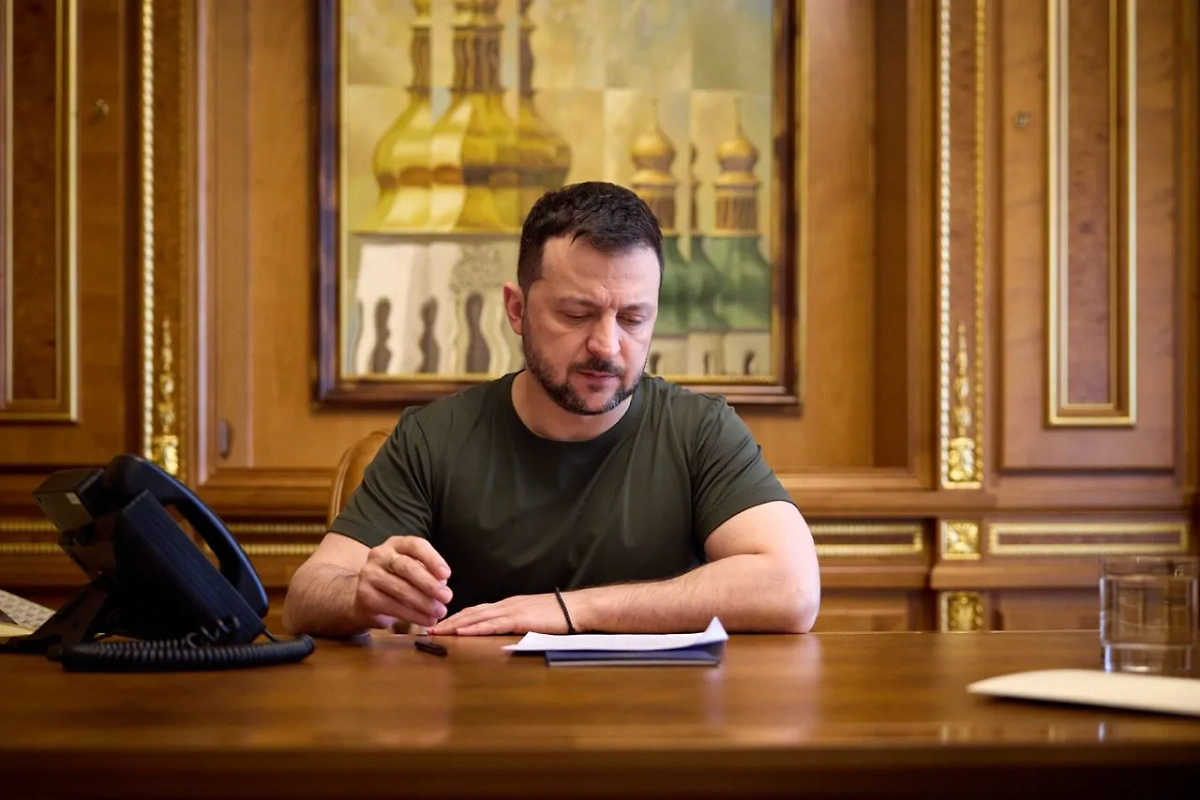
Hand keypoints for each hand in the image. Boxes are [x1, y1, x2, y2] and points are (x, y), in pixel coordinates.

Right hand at [354, 536, 452, 628]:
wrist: (366, 598)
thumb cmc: (399, 581)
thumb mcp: (415, 572)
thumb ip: (429, 574)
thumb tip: (443, 585)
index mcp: (396, 544)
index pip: (415, 545)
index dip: (432, 559)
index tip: (447, 575)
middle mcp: (380, 555)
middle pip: (406, 567)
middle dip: (429, 583)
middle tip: (447, 597)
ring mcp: (369, 574)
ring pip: (400, 588)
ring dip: (424, 602)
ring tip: (440, 612)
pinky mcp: (364, 595)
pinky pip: (392, 606)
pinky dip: (413, 615)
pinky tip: (426, 620)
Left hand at [428, 593, 571, 635]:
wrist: (576, 609)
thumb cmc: (557, 617)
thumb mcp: (530, 620)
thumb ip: (514, 625)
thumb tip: (499, 635)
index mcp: (507, 605)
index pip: (475, 610)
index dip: (456, 617)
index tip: (438, 624)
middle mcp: (505, 605)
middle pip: (470, 612)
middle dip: (448, 621)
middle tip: (426, 628)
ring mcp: (511, 610)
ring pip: (476, 617)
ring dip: (455, 624)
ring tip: (437, 631)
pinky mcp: (519, 619)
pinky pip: (492, 624)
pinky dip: (474, 627)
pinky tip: (461, 632)